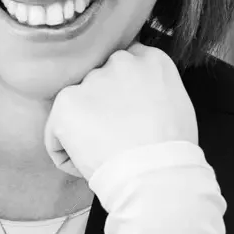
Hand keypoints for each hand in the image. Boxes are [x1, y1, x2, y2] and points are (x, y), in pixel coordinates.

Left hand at [43, 43, 198, 180]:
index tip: (125, 114)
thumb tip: (138, 97)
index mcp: (150, 60)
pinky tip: (87, 163)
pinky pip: (56, 132)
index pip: (126, 65)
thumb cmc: (173, 151)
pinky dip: (66, 152)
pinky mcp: (66, 103)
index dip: (122, 93)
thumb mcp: (178, 104)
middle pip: (99, 82)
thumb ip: (153, 88)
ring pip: (77, 107)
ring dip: (84, 128)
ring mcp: (91, 81)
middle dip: (101, 106)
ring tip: (104, 154)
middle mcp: (120, 62)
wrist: (154, 173)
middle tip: (114, 136)